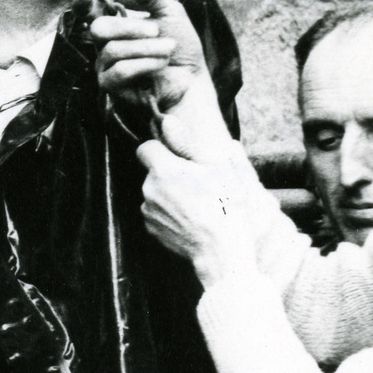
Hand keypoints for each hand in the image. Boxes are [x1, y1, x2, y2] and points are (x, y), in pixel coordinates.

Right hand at [90, 2, 236, 157]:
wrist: (191, 78)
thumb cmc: (180, 46)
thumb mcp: (169, 11)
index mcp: (116, 23)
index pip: (89, 9)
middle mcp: (105, 43)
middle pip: (99, 27)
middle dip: (130, 26)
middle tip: (156, 30)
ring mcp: (105, 65)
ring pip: (113, 49)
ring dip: (146, 47)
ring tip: (168, 49)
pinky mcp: (111, 86)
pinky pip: (119, 70)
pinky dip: (144, 64)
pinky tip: (160, 64)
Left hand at [135, 138, 262, 278]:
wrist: (222, 251)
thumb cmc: (226, 205)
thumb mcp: (217, 167)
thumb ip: (187, 143)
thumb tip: (167, 121)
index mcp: (164, 170)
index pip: (146, 148)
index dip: (162, 149)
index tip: (179, 157)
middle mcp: (149, 190)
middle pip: (152, 172)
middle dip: (169, 173)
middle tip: (197, 183)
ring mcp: (148, 212)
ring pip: (154, 193)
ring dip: (168, 193)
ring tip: (196, 203)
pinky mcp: (151, 231)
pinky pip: (156, 213)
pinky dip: (168, 213)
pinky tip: (190, 218)